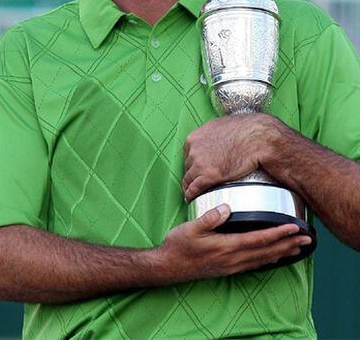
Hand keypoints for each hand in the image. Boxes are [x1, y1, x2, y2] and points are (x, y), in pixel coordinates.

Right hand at [158, 204, 311, 278]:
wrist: (168, 266)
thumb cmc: (178, 245)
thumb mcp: (191, 228)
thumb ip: (209, 218)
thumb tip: (227, 207)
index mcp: (226, 247)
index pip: (258, 239)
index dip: (278, 234)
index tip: (294, 228)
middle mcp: (233, 259)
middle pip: (266, 252)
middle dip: (288, 244)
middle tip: (306, 239)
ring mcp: (231, 266)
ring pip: (263, 259)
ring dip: (282, 253)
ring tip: (297, 248)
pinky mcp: (228, 268)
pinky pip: (254, 265)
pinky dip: (269, 260)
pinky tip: (274, 257)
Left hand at [183, 114, 279, 201]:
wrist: (258, 138)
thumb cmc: (245, 129)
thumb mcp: (221, 126)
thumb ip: (212, 133)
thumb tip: (215, 137)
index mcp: (196, 137)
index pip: (188, 154)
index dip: (193, 163)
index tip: (196, 168)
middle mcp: (194, 150)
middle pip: (188, 166)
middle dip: (193, 173)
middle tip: (197, 180)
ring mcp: (200, 163)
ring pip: (189, 179)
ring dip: (191, 186)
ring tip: (194, 192)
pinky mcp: (208, 176)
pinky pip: (194, 189)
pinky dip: (192, 195)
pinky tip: (193, 198)